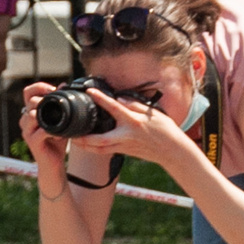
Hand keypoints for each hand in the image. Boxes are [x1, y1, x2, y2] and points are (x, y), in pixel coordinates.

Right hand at [15, 80, 69, 180]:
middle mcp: (25, 120)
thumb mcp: (61, 119)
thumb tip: (64, 84)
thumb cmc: (57, 141)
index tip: (54, 90)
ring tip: (62, 120)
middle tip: (61, 104)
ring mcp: (27, 131)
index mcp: (31, 112)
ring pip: (32, 114)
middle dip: (45, 100)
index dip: (39, 87)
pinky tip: (62, 133)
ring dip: (48, 115)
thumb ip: (61, 104)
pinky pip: (41, 130)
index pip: (28, 92)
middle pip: (30, 101)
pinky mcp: (32, 141)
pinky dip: (54, 130)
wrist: (54, 163)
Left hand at [76, 81, 190, 168]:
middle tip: (70, 132)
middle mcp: (126, 135)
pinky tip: (85, 144)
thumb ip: (135, 105)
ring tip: (72, 139)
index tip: (90, 91)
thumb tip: (119, 99)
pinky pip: (105, 151)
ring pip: (99, 149)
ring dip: (85, 145)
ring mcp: (124, 146)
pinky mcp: (124, 152)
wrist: (173, 151)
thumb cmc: (166, 131)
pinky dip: (94, 148)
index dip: (102, 99)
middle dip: (84, 138)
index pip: (114, 108)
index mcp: (133, 122)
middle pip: (100, 140)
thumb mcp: (153, 114)